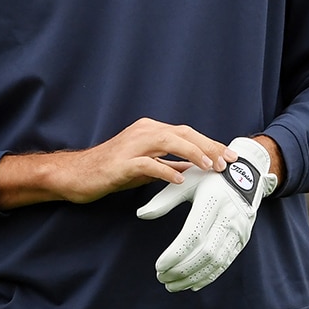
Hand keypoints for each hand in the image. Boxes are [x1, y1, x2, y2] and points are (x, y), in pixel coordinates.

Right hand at [0, 118, 232, 208]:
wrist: (78, 174)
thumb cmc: (112, 170)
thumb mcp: (146, 166)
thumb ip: (168, 162)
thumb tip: (194, 166)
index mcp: (151, 129)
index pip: (187, 132)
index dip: (210, 143)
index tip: (229, 156)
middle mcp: (144, 131)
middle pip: (183, 133)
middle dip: (209, 146)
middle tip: (228, 162)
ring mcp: (133, 145)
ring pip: (169, 141)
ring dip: (193, 153)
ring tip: (210, 167)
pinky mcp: (122, 162)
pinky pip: (148, 164)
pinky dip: (166, 169)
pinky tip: (180, 178)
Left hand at [136, 136, 277, 291]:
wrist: (246, 173)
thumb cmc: (210, 177)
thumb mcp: (188, 181)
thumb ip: (164, 200)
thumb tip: (141, 214)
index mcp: (213, 200)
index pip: (193, 235)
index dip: (175, 254)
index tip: (158, 266)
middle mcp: (229, 216)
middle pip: (205, 252)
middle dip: (181, 270)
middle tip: (161, 278)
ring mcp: (239, 229)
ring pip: (216, 261)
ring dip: (193, 277)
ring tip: (173, 285)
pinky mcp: (243, 238)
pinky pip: (226, 263)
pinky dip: (209, 276)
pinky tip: (192, 283)